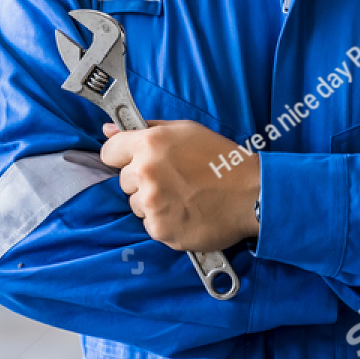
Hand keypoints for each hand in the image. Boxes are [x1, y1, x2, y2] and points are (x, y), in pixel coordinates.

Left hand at [100, 120, 258, 252]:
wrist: (252, 196)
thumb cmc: (222, 160)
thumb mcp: (186, 131)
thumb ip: (145, 128)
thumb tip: (107, 130)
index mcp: (150, 144)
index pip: (109, 152)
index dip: (122, 155)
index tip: (135, 159)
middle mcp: (146, 174)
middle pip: (123, 180)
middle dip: (142, 180)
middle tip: (174, 178)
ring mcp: (152, 204)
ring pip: (136, 204)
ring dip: (153, 202)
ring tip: (183, 196)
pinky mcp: (160, 230)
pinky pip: (150, 224)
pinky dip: (165, 221)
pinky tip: (186, 212)